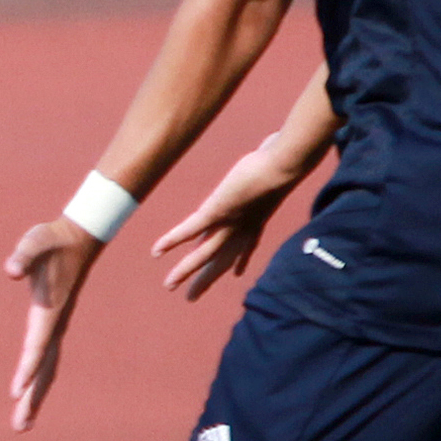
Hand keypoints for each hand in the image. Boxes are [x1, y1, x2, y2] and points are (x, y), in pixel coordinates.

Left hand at [1, 216, 102, 431]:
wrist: (77, 238)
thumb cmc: (52, 240)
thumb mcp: (34, 241)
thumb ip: (23, 255)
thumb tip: (11, 270)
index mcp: (49, 312)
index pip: (36, 346)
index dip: (26, 369)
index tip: (16, 392)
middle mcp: (54, 325)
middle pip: (44, 369)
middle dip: (32, 398)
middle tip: (20, 427)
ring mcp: (55, 326)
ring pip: (46, 368)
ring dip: (35, 394)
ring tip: (23, 422)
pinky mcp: (52, 324)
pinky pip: (44, 357)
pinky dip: (37, 376)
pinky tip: (29, 390)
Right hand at [149, 134, 309, 301]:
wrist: (284, 165)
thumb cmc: (283, 157)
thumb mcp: (274, 162)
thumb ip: (270, 158)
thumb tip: (273, 143)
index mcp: (257, 219)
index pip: (247, 246)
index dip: (242, 261)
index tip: (238, 274)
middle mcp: (242, 227)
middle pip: (221, 260)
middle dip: (206, 279)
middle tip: (191, 297)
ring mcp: (228, 222)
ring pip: (204, 253)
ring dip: (186, 270)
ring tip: (170, 285)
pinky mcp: (215, 212)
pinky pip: (189, 231)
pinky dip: (171, 242)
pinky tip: (156, 252)